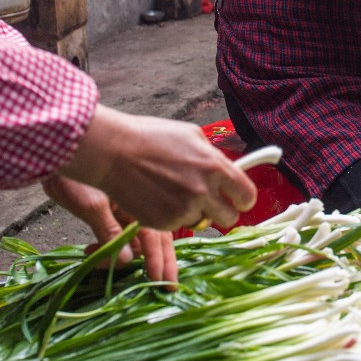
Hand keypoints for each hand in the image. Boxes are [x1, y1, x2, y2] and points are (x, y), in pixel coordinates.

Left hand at [40, 175, 178, 283]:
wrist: (54, 152)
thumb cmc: (73, 173)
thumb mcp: (91, 203)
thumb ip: (109, 231)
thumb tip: (125, 260)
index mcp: (139, 200)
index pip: (156, 236)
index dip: (159, 260)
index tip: (163, 282)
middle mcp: (137, 205)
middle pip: (155, 239)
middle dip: (158, 263)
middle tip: (166, 288)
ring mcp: (125, 209)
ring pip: (135, 240)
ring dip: (123, 257)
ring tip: (99, 264)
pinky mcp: (110, 211)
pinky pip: (119, 236)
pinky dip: (109, 249)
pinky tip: (92, 252)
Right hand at [62, 106, 256, 231]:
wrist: (114, 152)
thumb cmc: (150, 137)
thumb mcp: (190, 134)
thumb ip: (212, 155)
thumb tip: (227, 168)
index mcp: (214, 166)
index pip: (247, 194)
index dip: (244, 199)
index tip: (238, 199)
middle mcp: (203, 190)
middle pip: (230, 217)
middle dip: (223, 211)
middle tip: (210, 203)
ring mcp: (184, 209)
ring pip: (203, 222)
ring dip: (195, 213)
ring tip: (175, 194)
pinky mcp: (165, 223)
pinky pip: (178, 225)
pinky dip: (172, 216)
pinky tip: (158, 198)